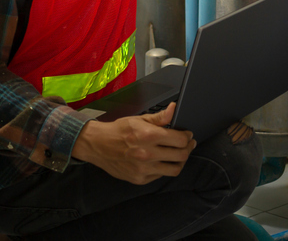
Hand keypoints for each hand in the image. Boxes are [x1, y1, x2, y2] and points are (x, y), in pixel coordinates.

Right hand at [71, 103, 195, 184]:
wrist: (98, 145)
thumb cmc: (119, 130)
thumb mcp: (139, 119)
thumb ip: (160, 117)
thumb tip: (174, 108)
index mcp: (149, 136)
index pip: (180, 140)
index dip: (188, 137)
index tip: (188, 135)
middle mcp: (147, 154)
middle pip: (181, 155)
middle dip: (188, 149)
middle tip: (189, 144)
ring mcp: (144, 169)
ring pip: (174, 169)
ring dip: (180, 162)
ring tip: (179, 155)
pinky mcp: (140, 179)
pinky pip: (160, 175)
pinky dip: (164, 168)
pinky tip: (162, 161)